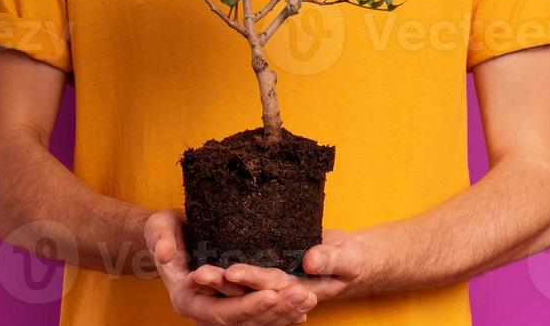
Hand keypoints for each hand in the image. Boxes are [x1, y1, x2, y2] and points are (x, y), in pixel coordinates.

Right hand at [145, 209, 317, 324]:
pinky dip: (281, 314)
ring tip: (310, 298)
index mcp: (187, 300)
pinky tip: (304, 309)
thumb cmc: (164, 231)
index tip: (271, 293)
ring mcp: (220, 310)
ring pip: (255, 322)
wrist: (169, 238)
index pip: (219, 312)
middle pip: (243, 321)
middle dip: (274, 309)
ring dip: (284, 313)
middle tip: (303, 294)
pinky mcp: (234, 304)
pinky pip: (259, 316)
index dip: (246, 305)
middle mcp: (205, 311)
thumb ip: (160, 240)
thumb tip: (165, 253)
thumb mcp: (159, 228)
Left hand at [195, 228, 370, 306]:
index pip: (271, 286)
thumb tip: (310, 262)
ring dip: (219, 283)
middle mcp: (281, 291)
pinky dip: (226, 279)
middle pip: (249, 291)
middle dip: (223, 284)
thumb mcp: (348, 258)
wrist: (352, 260)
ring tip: (196, 274)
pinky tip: (204, 274)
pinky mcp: (268, 274)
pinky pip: (245, 282)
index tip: (231, 271)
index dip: (252, 280)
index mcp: (300, 290)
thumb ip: (331, 259)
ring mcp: (273, 285)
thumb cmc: (353, 260)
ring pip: (241, 289)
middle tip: (199, 274)